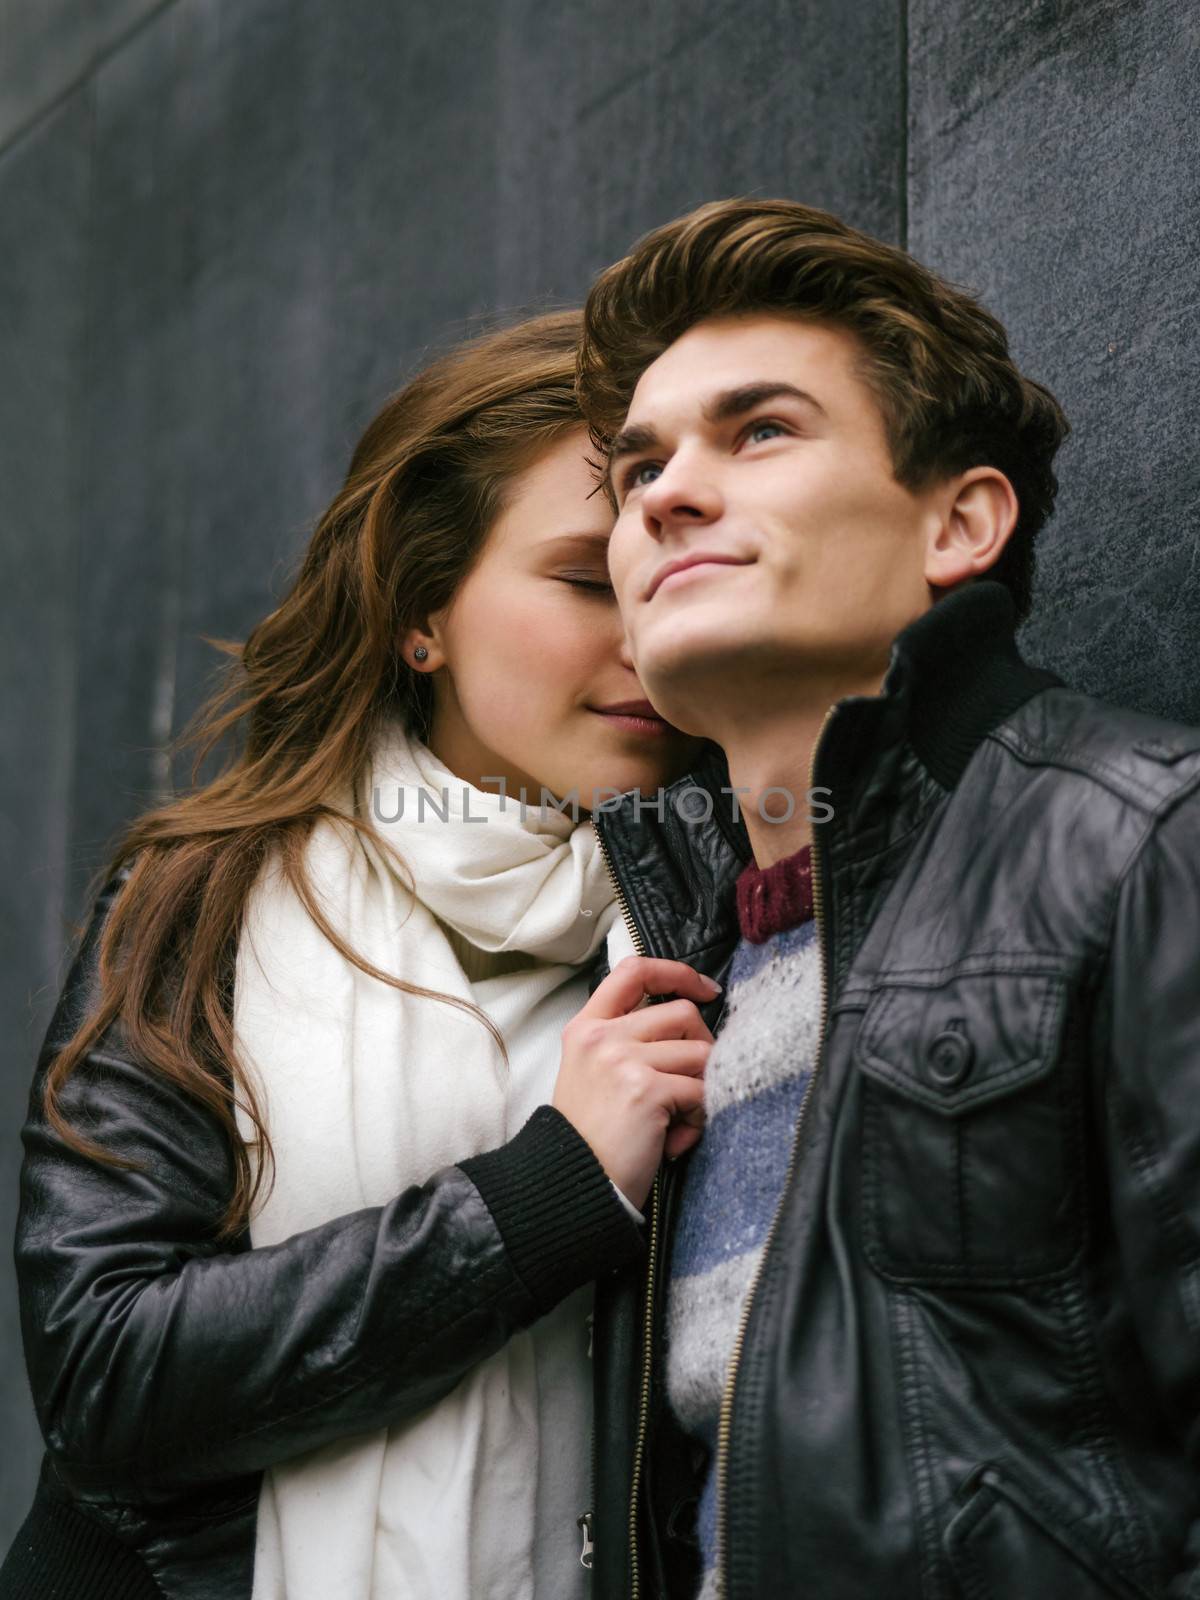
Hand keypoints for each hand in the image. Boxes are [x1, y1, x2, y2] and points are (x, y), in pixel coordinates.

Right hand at [552, 956, 718, 1208]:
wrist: (572, 1184)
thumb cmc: (589, 1137)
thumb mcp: (591, 1073)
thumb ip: (625, 1041)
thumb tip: (689, 1022)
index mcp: (586, 1027)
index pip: (635, 971)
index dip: (677, 973)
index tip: (704, 990)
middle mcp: (602, 1037)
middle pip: (682, 1013)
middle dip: (701, 1047)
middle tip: (689, 1085)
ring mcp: (622, 1060)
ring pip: (701, 1052)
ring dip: (701, 1089)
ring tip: (677, 1120)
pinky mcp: (646, 1090)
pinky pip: (701, 1091)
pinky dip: (698, 1119)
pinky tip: (673, 1141)